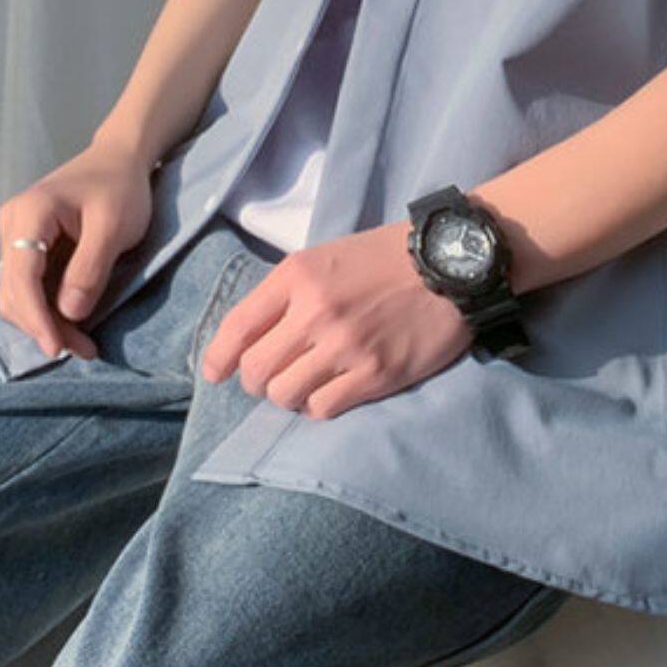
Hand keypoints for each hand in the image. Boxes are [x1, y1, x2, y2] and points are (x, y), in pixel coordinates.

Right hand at [0, 136, 154, 360]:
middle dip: (45, 326)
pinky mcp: (27, 247)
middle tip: (84, 351)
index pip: (22, 277)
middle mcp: (12, 225)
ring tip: (82, 344)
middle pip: (15, 291)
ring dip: (46, 323)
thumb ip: (90, 269)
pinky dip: (48, 309)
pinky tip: (73, 324)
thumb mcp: (115, 227)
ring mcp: (15, 236)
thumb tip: (69, 314)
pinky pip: (29, 286)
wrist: (120, 159)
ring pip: (18, 294)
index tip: (57, 348)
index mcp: (30, 214)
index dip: (36, 318)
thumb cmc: (121, 187)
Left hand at [200, 221, 469, 419]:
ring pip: (284, 395)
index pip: (237, 327)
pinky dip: (319, 406)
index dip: (218, 358)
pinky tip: (333, 391)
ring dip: (289, 395)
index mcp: (297, 276)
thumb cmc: (385, 259)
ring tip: (307, 384)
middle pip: (256, 370)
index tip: (215, 374)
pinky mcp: (375, 374)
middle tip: (274, 377)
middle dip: (257, 381)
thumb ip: (288, 292)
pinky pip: (322, 409)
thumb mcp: (326, 257)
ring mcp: (345, 346)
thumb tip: (250, 337)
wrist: (451, 265)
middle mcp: (314, 311)